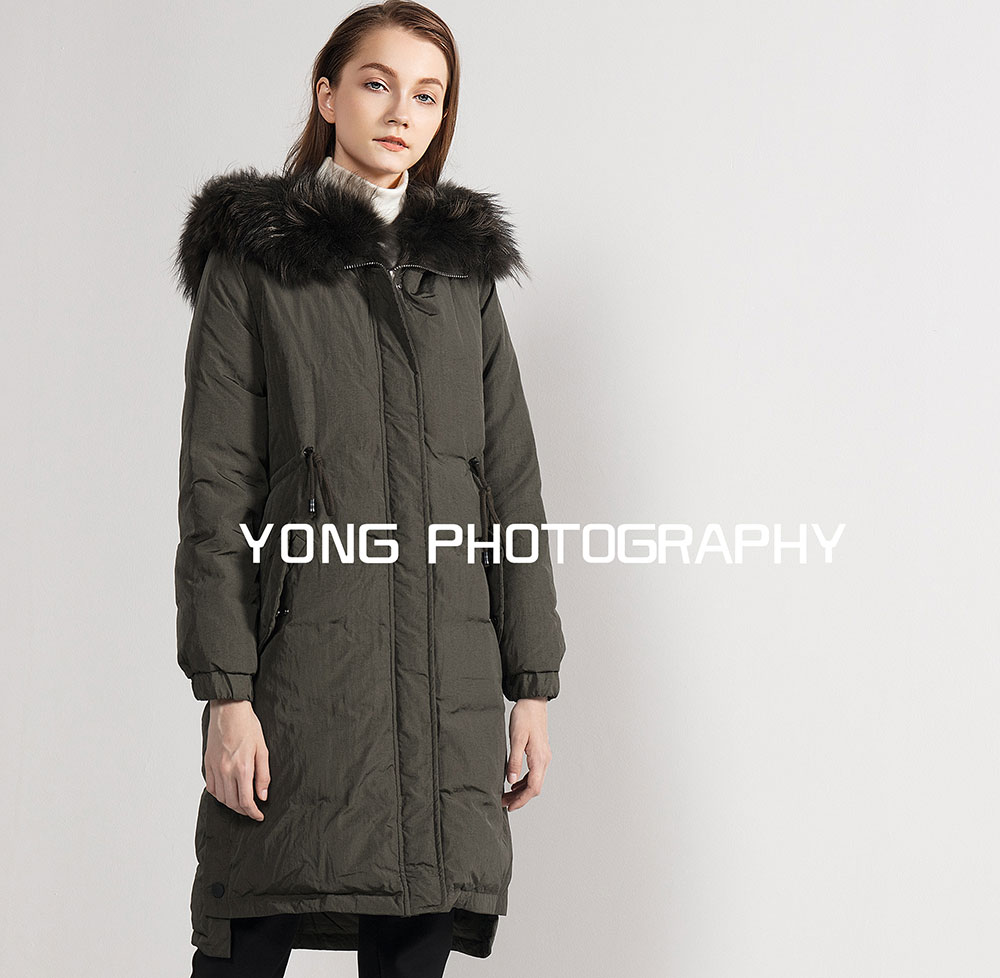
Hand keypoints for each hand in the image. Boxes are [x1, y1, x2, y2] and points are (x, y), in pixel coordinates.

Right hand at [205, 699, 269, 820]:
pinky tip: (227, 792)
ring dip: (231, 804)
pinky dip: (219, 795)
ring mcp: (214, 768)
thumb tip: (262, 796)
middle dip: (243, 810)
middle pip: (232, 803)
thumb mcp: (262, 749)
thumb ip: (263, 775)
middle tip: (252, 810)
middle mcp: (226, 771)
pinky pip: (211, 787)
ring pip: (221, 798)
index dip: (253, 812)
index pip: (246, 801)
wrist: (229, 711)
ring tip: (241, 803)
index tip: (259, 815)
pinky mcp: (207, 764)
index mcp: (242, 768)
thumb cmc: (248, 727)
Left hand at [503, 697, 551, 811]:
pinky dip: (524, 781)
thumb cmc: (524, 717)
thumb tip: (510, 781)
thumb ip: (514, 761)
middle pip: (535, 787)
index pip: (533, 788)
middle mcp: (544, 760)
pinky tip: (514, 782)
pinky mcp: (540, 752)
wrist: (533, 702)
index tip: (509, 807)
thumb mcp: (516, 739)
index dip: (521, 800)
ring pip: (535, 781)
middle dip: (520, 798)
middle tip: (503, 803)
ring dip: (521, 790)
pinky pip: (534, 772)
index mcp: (539, 759)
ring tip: (506, 795)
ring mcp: (544, 756)